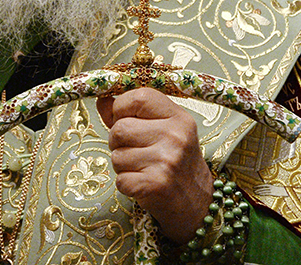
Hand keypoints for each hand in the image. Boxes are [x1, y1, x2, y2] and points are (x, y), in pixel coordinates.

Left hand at [96, 88, 212, 242]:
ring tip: (142, 168)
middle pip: (119, 128)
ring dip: (122, 165)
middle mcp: (175, 136)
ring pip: (116, 155)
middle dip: (118, 142)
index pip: (138, 97)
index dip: (121, 107)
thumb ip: (132, 112)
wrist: (197, 203)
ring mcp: (167, 161)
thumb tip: (102, 99)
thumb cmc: (176, 161)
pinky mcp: (156, 185)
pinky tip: (143, 184)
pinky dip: (126, 184)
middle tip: (136, 151)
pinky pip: (120, 179)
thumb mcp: (163, 129)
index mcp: (179, 117)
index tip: (124, 118)